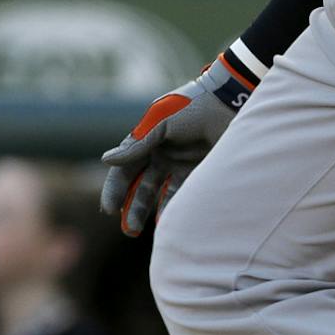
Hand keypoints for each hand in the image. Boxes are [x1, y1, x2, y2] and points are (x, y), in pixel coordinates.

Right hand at [100, 54, 254, 235]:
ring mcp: (178, 165)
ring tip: (139, 230)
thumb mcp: (162, 123)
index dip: (116, 189)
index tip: (109, 208)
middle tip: (128, 229)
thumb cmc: (192, 108)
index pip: (125, 169)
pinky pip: (181, 195)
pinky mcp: (197, 173)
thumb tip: (106, 160)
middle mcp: (160, 155)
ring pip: (158, 194)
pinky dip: (173, 208)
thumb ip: (138, 145)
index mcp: (146, 141)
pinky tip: (166, 223)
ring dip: (147, 211)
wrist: (229, 105)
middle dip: (131, 207)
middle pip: (140, 186)